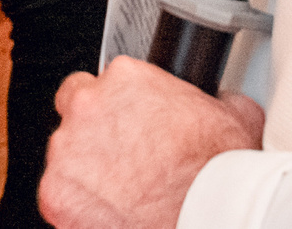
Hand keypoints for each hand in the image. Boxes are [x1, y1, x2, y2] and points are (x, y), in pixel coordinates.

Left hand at [39, 59, 263, 228]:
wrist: (210, 213)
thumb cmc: (220, 170)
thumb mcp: (235, 113)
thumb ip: (216, 97)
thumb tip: (222, 98)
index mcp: (125, 78)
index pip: (100, 80)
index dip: (113, 106)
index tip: (126, 125)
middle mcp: (88, 107)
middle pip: (75, 112)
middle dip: (95, 134)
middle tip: (124, 159)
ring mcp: (67, 151)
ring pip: (64, 155)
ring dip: (86, 170)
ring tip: (122, 191)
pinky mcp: (56, 194)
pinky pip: (60, 196)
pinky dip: (80, 206)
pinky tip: (110, 212)